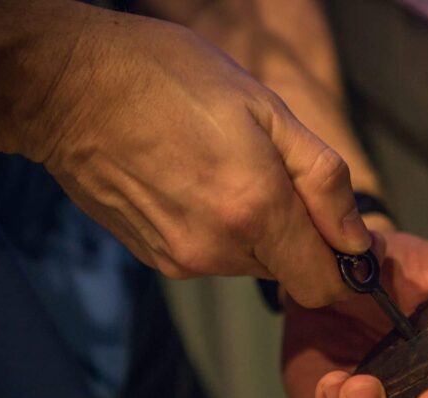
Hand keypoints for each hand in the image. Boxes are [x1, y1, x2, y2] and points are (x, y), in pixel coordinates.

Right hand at [30, 6, 368, 306]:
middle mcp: (219, 249)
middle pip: (289, 272)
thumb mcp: (267, 110)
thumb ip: (322, 181)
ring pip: (252, 263)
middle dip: (299, 235)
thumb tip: (356, 241)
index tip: (344, 238)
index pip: (324, 285)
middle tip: (274, 174)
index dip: (346, 269)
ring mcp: (183, 259)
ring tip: (227, 170)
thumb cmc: (171, 81)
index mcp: (255, 211)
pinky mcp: (158, 259)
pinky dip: (222, 230)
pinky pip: (214, 256)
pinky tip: (197, 185)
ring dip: (258, 228)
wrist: (71, 89)